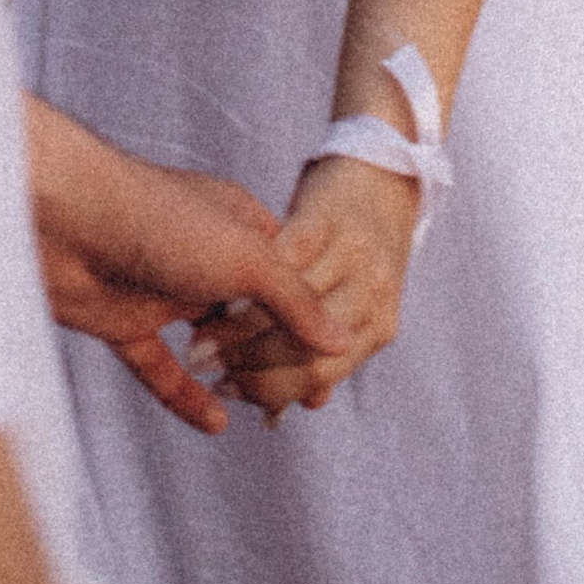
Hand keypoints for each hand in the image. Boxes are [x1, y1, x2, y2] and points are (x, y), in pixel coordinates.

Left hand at [25, 100, 346, 436]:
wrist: (63, 219)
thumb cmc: (159, 219)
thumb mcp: (247, 255)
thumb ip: (296, 299)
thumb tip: (342, 340)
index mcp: (239, 225)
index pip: (291, 275)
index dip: (314, 316)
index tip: (337, 361)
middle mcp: (204, 255)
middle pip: (249, 313)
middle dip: (275, 353)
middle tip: (304, 400)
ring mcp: (163, 289)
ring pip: (207, 343)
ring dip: (232, 374)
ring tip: (262, 411)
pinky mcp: (123, 322)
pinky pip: (159, 368)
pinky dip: (184, 396)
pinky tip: (215, 423)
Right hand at [212, 153, 418, 419]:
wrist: (381, 170)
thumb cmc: (352, 251)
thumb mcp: (348, 303)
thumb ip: (318, 352)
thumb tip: (281, 412)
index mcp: (379, 326)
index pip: (318, 378)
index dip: (268, 391)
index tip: (228, 393)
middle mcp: (374, 294)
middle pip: (303, 351)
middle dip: (248, 368)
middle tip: (207, 370)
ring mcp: (354, 255)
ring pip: (289, 310)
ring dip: (238, 332)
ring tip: (202, 340)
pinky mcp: (327, 218)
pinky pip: (283, 257)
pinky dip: (251, 278)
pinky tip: (220, 293)